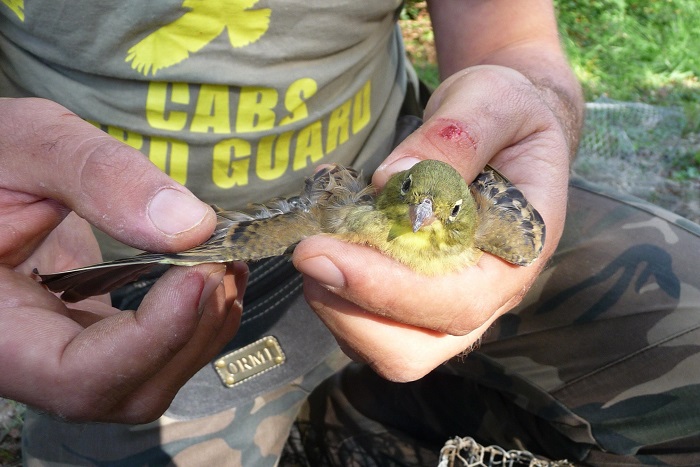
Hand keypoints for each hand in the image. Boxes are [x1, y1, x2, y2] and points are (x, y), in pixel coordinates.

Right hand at [0, 98, 244, 422]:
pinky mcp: (92, 332)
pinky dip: (197, 321)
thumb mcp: (29, 145)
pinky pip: (151, 352)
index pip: (77, 377)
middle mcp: (28, 356)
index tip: (196, 275)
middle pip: (123, 393)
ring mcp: (64, 348)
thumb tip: (192, 226)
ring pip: (147, 382)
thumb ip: (99, 176)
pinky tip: (216, 276)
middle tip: (220, 263)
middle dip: (189, 334)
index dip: (149, 340)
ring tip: (227, 265)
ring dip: (204, 330)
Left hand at [293, 64, 580, 381]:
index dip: (389, 288)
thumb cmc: (505, 113)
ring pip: (385, 350)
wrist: (500, 129)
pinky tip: (326, 242)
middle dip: (351, 311)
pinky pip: (366, 326)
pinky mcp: (414, 300)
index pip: (459, 299)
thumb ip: (453, 139)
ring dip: (335, 307)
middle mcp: (486, 295)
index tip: (322, 253)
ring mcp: (447, 304)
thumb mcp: (493, 102)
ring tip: (316, 244)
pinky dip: (333, 296)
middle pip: (415, 350)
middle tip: (308, 252)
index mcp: (518, 252)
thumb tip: (389, 180)